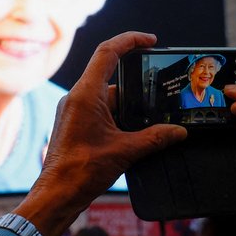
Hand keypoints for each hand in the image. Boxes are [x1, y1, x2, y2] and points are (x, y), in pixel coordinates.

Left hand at [15, 32, 187, 235]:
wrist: (57, 194)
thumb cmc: (81, 172)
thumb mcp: (125, 151)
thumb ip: (155, 138)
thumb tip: (179, 132)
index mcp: (86, 94)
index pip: (107, 52)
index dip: (130, 40)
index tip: (150, 41)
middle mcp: (77, 97)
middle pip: (110, 74)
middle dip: (136, 80)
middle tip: (160, 85)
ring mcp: (74, 110)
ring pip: (107, 95)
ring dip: (129, 102)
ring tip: (153, 113)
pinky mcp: (75, 123)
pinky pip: (100, 109)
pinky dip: (119, 114)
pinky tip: (136, 129)